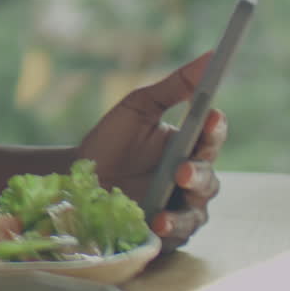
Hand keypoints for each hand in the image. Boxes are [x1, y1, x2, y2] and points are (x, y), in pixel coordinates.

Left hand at [76, 53, 227, 252]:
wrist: (76, 177)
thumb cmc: (110, 140)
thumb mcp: (137, 108)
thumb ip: (173, 86)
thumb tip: (209, 56)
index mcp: (188, 147)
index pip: (210, 138)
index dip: (214, 128)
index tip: (210, 116)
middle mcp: (190, 180)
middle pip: (209, 178)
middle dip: (198, 173)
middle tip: (181, 169)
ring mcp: (179, 208)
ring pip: (197, 212)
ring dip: (182, 210)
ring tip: (163, 208)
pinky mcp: (162, 233)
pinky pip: (174, 235)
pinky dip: (167, 230)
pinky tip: (153, 224)